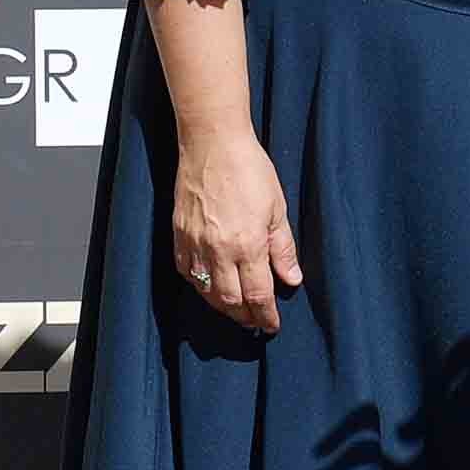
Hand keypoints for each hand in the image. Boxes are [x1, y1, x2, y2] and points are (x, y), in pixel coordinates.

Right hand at [170, 129, 303, 334]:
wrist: (212, 143)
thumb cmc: (249, 169)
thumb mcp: (277, 209)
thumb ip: (283, 248)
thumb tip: (291, 279)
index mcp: (247, 245)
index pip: (258, 295)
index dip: (266, 316)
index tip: (272, 325)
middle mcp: (218, 250)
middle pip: (230, 301)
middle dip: (245, 316)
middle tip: (256, 321)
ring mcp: (194, 244)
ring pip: (206, 292)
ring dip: (222, 306)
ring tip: (236, 309)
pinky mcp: (178, 235)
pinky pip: (186, 273)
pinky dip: (200, 286)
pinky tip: (210, 287)